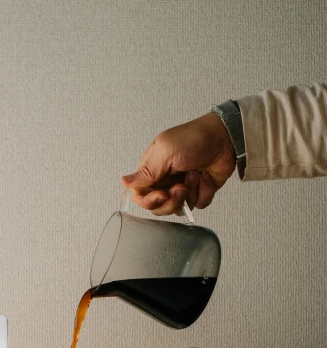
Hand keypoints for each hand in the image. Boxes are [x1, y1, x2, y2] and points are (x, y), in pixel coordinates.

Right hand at [121, 112, 235, 213]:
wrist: (225, 138)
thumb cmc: (194, 138)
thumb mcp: (165, 151)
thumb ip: (146, 171)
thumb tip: (124, 182)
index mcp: (152, 170)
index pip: (140, 196)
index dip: (149, 201)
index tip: (161, 194)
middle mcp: (165, 181)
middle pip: (158, 207)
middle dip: (170, 201)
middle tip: (181, 188)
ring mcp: (181, 188)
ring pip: (177, 209)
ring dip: (189, 193)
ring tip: (194, 175)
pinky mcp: (198, 192)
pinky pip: (197, 205)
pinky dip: (203, 192)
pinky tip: (205, 177)